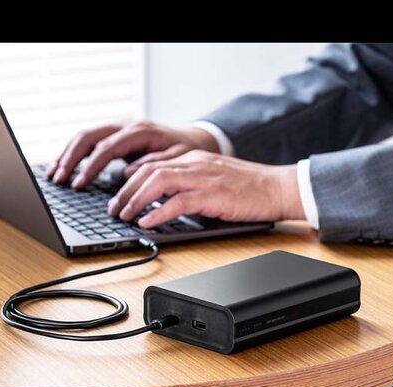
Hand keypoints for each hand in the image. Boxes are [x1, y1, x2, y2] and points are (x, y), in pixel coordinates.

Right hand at [47, 121, 219, 188]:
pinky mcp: (115, 134)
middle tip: (59, 179)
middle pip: (89, 137)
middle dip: (71, 159)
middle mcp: (125, 125)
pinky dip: (74, 153)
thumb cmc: (184, 151)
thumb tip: (126, 174)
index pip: (106, 148)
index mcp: (139, 131)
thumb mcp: (175, 159)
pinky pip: (89, 141)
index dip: (90, 167)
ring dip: (67, 155)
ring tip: (53, 175)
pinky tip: (62, 167)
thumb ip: (152, 165)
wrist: (192, 139)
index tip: (78, 184)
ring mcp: (118, 127)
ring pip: (85, 136)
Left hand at [107, 150, 305, 227]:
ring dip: (136, 200)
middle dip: (126, 191)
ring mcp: (203, 177)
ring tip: (125, 215)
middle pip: (149, 171)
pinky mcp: (212, 195)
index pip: (153, 163)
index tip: (120, 194)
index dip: (131, 178)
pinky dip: (158, 213)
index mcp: (194, 157)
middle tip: (114, 209)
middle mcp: (195, 163)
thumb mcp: (215, 177)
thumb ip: (191, 182)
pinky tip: (147, 222)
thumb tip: (166, 200)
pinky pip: (177, 202)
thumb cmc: (250, 187)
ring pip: (158, 182)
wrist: (278, 188)